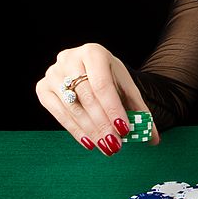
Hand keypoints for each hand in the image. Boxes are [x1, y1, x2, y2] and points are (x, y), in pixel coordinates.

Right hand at [36, 42, 159, 154]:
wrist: (90, 67)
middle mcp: (70, 59)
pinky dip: (75, 130)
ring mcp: (53, 73)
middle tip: (115, 144)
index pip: (103, 85)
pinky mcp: (43, 88)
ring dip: (90, 130)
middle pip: (87, 98)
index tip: (124, 130)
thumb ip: (140, 111)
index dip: (113, 109)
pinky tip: (89, 142)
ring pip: (73, 107)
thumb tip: (154, 140)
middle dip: (103, 124)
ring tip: (106, 146)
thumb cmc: (111, 78)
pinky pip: (58, 113)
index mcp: (94, 52)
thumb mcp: (127, 88)